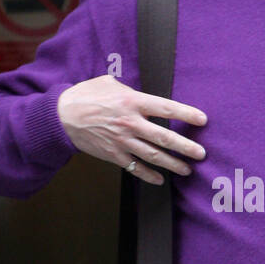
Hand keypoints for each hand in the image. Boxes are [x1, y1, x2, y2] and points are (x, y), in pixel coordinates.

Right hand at [57, 75, 206, 184]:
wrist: (62, 117)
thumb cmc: (86, 96)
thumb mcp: (109, 83)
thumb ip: (131, 90)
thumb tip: (144, 95)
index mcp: (132, 102)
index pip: (166, 108)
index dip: (186, 114)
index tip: (202, 120)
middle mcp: (130, 123)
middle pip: (164, 137)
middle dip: (186, 147)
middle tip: (202, 153)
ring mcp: (122, 141)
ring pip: (153, 156)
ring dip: (173, 164)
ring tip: (187, 170)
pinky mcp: (113, 155)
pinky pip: (134, 167)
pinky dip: (148, 175)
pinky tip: (160, 180)